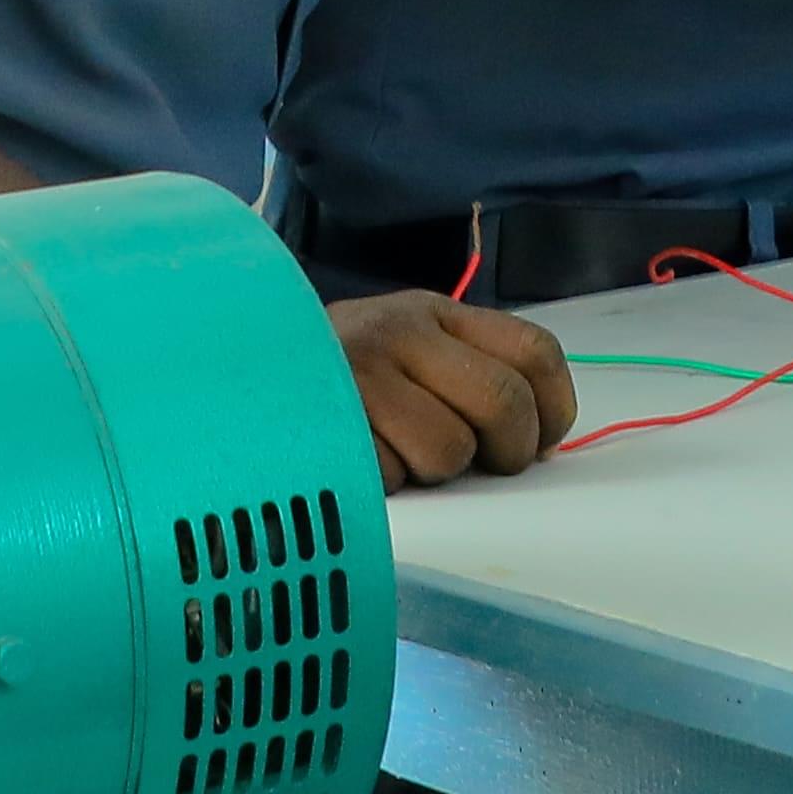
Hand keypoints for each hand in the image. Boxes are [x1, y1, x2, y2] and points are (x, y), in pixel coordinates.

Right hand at [336, 292, 575, 491]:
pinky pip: (388, 474)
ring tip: (401, 453)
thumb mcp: (406, 348)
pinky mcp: (329, 417)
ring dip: (433, 471)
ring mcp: (363, 373)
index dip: (555, 409)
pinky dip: (381, 481)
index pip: (533, 351)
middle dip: (507, 452)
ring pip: (448, 450)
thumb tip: (538, 443)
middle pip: (502, 403)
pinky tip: (359, 457)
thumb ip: (468, 375)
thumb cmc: (339, 373)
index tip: (541, 444)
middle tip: (482, 466)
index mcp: (436, 312)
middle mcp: (403, 332)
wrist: (237, 367)